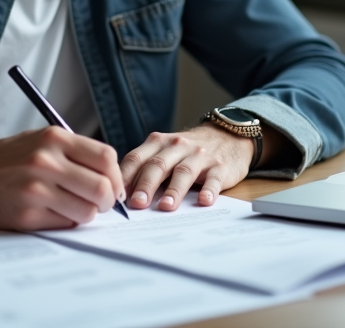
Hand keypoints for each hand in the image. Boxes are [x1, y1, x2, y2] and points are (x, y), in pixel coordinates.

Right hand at [0, 127, 124, 231]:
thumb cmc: (11, 157)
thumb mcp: (43, 140)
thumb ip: (77, 154)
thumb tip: (114, 181)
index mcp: (54, 138)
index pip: (106, 159)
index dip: (116, 176)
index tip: (113, 185)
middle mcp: (45, 162)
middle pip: (102, 188)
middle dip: (107, 200)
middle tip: (100, 202)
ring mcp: (35, 190)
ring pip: (86, 211)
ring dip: (86, 213)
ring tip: (72, 206)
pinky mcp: (26, 216)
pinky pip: (64, 224)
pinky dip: (65, 221)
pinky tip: (52, 212)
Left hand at [119, 123, 252, 211]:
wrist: (227, 136)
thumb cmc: (188, 151)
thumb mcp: (165, 152)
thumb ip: (146, 167)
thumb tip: (123, 195)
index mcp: (159, 143)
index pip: (137, 158)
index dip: (125, 176)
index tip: (117, 195)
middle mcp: (177, 146)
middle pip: (158, 165)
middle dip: (146, 185)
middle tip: (137, 204)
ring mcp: (200, 155)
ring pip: (184, 171)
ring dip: (174, 190)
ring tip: (165, 206)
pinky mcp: (220, 166)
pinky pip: (214, 178)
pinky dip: (209, 189)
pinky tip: (204, 201)